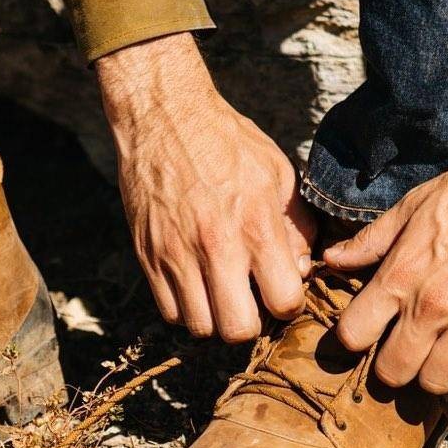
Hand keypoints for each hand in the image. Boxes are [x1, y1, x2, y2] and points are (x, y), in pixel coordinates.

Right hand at [96, 32, 315, 341]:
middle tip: (250, 300)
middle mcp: (216, 246)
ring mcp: (177, 255)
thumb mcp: (277, 172)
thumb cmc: (225, 141)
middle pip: (239, 329)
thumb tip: (299, 268)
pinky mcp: (148, 256)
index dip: (288, 303)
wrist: (162, 118)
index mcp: (256, 224)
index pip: (283, 301)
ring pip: (200, 328)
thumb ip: (295, 225)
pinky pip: (169, 312)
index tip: (280, 290)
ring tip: (220, 294)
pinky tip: (194, 284)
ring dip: (216, 318)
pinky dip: (185, 308)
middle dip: (251, 322)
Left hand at [324, 66, 447, 392]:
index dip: (352, 339)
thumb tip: (330, 260)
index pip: (354, 334)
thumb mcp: (411, 208)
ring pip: (436, 381)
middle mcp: (432, 307)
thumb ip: (369, 242)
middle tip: (399, 351)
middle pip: (393, 371)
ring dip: (431, 372)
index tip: (362, 334)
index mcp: (400, 275)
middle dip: (390, 365)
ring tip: (436, 352)